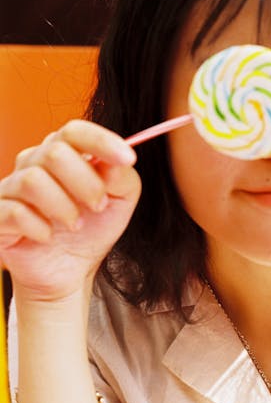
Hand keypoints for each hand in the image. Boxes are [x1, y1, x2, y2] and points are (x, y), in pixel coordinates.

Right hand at [0, 120, 140, 301]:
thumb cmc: (93, 227)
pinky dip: (39, 227)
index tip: (128, 159)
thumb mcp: (120, 201)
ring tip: (75, 224)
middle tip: (98, 205)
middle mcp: (34, 162)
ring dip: (63, 207)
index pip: (76, 131)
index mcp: (65, 151)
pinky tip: (48, 236)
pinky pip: (14, 212)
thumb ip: (122, 177)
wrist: (69, 271)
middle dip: (86, 183)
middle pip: (55, 152)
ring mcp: (12, 187)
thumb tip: (116, 163)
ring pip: (32, 181)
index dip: (102, 142)